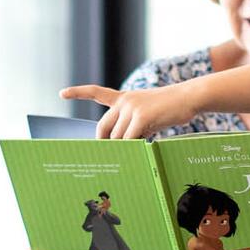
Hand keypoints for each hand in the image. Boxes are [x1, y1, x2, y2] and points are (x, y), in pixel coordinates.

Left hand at [60, 83, 197, 138]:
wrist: (188, 97)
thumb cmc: (169, 109)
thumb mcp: (146, 113)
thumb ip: (131, 125)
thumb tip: (121, 146)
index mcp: (123, 98)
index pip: (97, 92)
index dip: (78, 92)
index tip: (61, 93)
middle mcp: (123, 101)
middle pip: (104, 129)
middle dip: (106, 144)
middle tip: (111, 156)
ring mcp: (131, 108)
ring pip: (118, 139)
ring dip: (127, 148)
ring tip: (143, 145)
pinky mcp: (141, 116)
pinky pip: (130, 140)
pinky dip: (134, 148)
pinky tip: (144, 146)